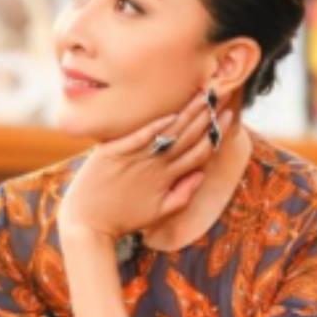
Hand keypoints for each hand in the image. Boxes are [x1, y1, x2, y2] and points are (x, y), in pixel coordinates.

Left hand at [57, 88, 234, 240]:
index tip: (230, 113)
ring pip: (169, 133)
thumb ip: (182, 194)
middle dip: (208, 114)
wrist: (86, 224)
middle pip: (189, 137)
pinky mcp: (114, 153)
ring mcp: (135, 158)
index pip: (200, 152)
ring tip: (204, 96)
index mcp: (168, 179)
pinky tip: (171, 113)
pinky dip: (156, 126)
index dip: (216, 132)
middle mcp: (156, 166)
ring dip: (188, 114)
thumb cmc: (122, 218)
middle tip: (223, 92)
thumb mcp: (157, 214)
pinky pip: (139, 136)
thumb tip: (201, 175)